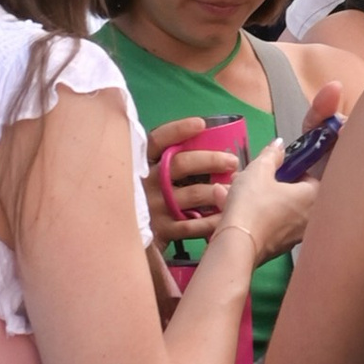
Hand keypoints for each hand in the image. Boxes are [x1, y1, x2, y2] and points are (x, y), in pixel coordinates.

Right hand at [146, 114, 243, 233]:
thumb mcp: (152, 178)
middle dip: (211, 160)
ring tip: (236, 190)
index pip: (157, 140)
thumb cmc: (150, 202)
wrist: (128, 239)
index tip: (201, 124)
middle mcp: (146, 182)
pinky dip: (212, 220)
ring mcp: (153, 206)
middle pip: (181, 164)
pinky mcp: (161, 230)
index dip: (178, 130)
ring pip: (193, 193)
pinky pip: (194, 224)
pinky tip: (226, 216)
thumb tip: (210, 148)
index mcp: (143, 164)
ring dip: (219, 190)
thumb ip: (172, 164)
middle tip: (232, 162)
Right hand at [217, 142, 320, 267]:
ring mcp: (294, 236)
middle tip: (249, 178)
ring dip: (255, 199)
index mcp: (312, 197)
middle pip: (291, 195)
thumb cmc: (253, 205)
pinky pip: (266, 224)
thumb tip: (279, 145)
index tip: (275, 168)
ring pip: (276, 210)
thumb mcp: (259, 170)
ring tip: (231, 191)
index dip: (292, 170)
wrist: (237, 244)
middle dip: (268, 184)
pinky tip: (228, 208)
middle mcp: (309, 219)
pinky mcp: (277, 247)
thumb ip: (271, 155)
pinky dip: (252, 215)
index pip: (311, 178)